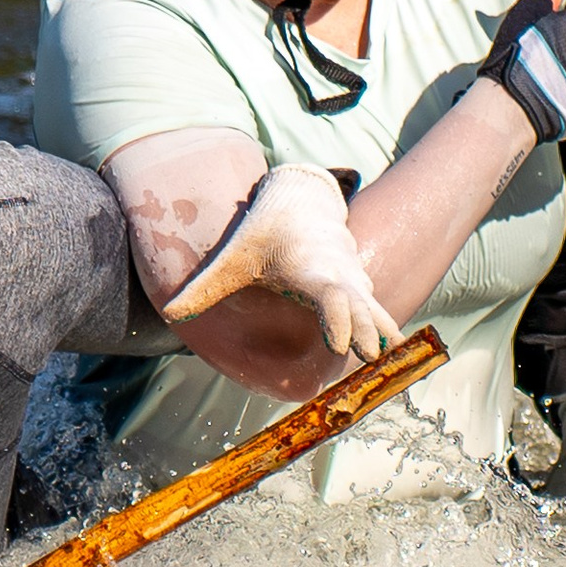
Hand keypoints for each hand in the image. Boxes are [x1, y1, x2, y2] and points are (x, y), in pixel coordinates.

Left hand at [162, 162, 400, 357]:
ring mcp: (353, 284)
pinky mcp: (358, 292)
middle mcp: (338, 277)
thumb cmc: (265, 234)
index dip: (337, 318)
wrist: (302, 202)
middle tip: (376, 360)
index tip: (339, 344)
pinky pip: (376, 314)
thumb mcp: (233, 258)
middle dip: (369, 331)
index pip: (329, 295)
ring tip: (396, 364)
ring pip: (375, 311)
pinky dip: (384, 332)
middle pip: (361, 307)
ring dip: (383, 334)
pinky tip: (393, 360)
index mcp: (311, 269)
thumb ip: (204, 287)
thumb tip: (170, 312)